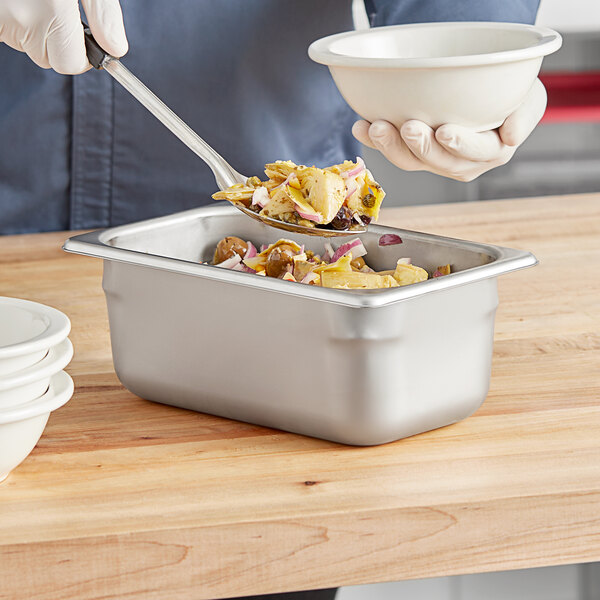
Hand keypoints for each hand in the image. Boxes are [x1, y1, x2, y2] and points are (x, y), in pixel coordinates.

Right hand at [0, 0, 127, 73]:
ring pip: (25, 43)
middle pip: (47, 57)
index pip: (71, 64)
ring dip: (32, 27)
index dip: (81, 55)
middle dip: (55, 40)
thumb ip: (103, 14)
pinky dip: (13, 17)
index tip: (83, 37)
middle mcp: (21, 19)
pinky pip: (6, 29)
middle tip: (54, 8)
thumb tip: (115, 49)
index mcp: (51, 11)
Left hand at [352, 78, 546, 181]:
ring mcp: (434, 160)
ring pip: (411, 161)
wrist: (488, 95)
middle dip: (420, 146)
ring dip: (390, 145)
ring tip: (375, 126)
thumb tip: (512, 137)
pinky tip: (360, 127)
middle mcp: (460, 162)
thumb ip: (525, 116)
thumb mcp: (530, 99)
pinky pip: (392, 151)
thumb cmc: (510, 97)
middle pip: (438, 160)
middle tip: (407, 126)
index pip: (474, 153)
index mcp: (490, 153)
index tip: (445, 131)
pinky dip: (374, 141)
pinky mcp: (414, 153)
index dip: (459, 144)